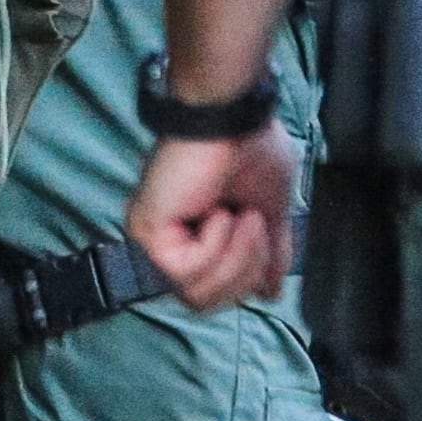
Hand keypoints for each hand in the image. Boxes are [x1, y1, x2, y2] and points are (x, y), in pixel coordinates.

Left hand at [125, 128, 301, 311]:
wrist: (233, 118)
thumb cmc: (250, 148)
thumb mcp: (270, 209)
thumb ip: (269, 252)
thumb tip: (272, 290)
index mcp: (190, 239)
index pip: (213, 295)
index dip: (246, 278)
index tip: (263, 237)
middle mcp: (165, 245)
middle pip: (206, 302)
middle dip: (244, 269)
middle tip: (252, 223)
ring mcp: (152, 243)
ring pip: (197, 294)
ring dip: (234, 256)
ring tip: (240, 215)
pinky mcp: (148, 236)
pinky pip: (188, 272)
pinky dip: (215, 245)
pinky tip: (217, 211)